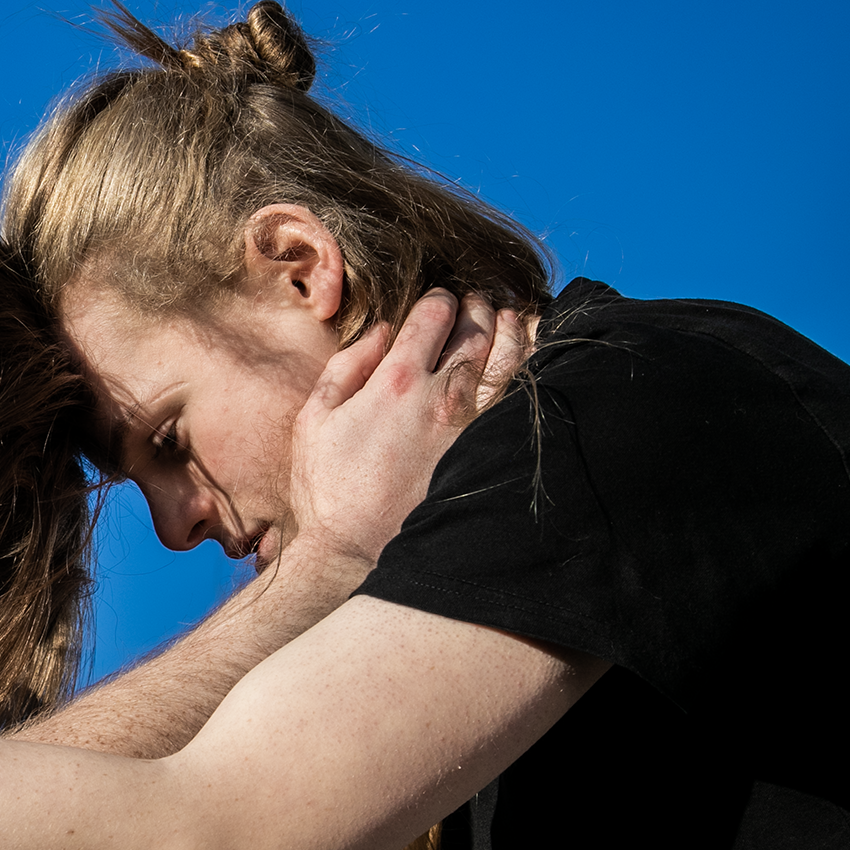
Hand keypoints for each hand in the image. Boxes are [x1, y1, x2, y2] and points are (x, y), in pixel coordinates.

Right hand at [277, 289, 525, 568]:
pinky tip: (534, 357)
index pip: (433, 315)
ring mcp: (475, 425)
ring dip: (512, 329)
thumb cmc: (328, 488)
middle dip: (477, 307)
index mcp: (397, 380)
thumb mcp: (315, 419)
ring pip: (511, 357)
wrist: (357, 551)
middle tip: (476, 302)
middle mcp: (444, 396)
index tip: (439, 300)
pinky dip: (534, 368)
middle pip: (477, 329)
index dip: (439, 299)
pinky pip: (525, 397)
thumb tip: (382, 330)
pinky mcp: (492, 453)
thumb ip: (347, 366)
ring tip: (510, 318)